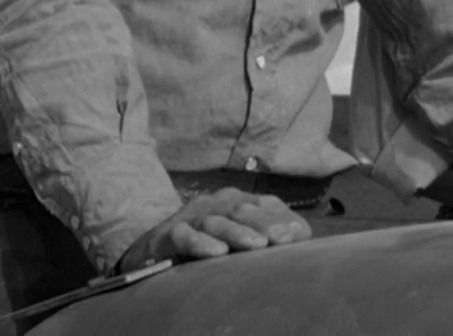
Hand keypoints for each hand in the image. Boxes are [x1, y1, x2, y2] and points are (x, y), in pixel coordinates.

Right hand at [116, 188, 309, 272]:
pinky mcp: (167, 234)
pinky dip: (200, 242)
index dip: (282, 217)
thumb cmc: (206, 242)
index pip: (265, 204)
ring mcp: (191, 217)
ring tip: (257, 244)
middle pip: (243, 209)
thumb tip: (300, 237)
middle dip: (266, 223)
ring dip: (237, 232)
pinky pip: (183, 236)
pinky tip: (216, 251)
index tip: (300, 234)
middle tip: (284, 239)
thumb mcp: (237, 237)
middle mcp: (215, 203)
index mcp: (236, 201)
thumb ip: (266, 235)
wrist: (152, 247)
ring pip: (216, 221)